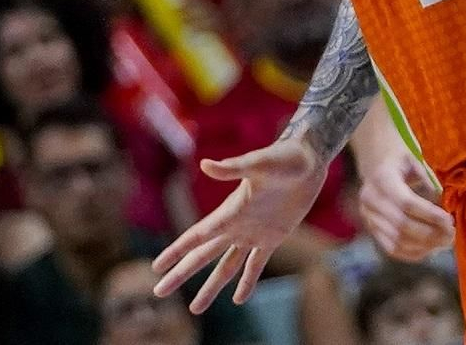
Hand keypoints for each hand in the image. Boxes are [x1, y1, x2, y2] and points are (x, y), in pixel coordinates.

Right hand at [152, 136, 328, 310]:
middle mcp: (236, 225)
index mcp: (229, 211)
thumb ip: (232, 168)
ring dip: (211, 287)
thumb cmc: (283, 157)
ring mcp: (253, 232)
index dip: (176, 252)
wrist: (309, 159)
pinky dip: (247, 281)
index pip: (196, 236)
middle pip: (203, 256)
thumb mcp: (258, 163)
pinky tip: (239, 299)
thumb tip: (205, 164)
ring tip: (195, 309)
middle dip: (181, 274)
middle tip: (159, 293)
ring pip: (226, 266)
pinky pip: (256, 264)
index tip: (156, 267)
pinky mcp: (273, 236)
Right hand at [358, 151, 453, 262]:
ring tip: (444, 243)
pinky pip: (391, 248)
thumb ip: (428, 180)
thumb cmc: (399, 157)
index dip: (430, 214)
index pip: (407, 203)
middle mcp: (371, 201)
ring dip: (423, 246)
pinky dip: (412, 253)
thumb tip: (445, 204)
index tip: (449, 220)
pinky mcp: (370, 229)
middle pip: (402, 226)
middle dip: (430, 234)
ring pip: (396, 241)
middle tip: (451, 235)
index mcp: (382, 178)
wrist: (374, 161)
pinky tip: (430, 249)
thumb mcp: (415, 159)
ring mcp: (368, 217)